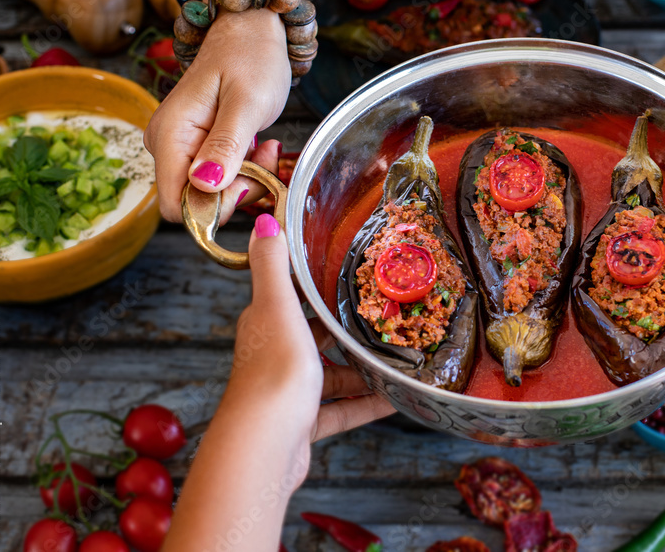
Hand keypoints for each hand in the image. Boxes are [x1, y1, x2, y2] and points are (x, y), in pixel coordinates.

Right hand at [143, 0, 291, 222]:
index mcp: (170, 135)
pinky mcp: (195, 147)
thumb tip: (204, 187)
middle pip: (197, 203)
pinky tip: (259, 144)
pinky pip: (218, 178)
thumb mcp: (247, 102)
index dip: (217, 207)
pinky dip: (245, 169)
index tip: (250, 178)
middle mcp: (166, 146)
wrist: (250, 29)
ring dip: (246, 178)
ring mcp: (179, 147)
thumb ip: (226, 145)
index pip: (178, 206)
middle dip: (238, 190)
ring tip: (266, 144)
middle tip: (266, 155)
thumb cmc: (251, 57)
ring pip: (210, 193)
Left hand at [231, 213, 395, 459]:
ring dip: (364, 369)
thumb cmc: (272, 372)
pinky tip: (396, 399)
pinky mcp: (303, 424)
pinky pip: (342, 410)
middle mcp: (276, 354)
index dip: (318, 283)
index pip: (293, 296)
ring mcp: (290, 391)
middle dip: (350, 328)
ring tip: (401, 357)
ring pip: (333, 375)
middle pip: (319, 335)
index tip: (352, 270)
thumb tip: (263, 220)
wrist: (264, 445)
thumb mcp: (278, 309)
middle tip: (390, 315)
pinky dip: (367, 405)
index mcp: (266, 323)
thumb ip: (273, 266)